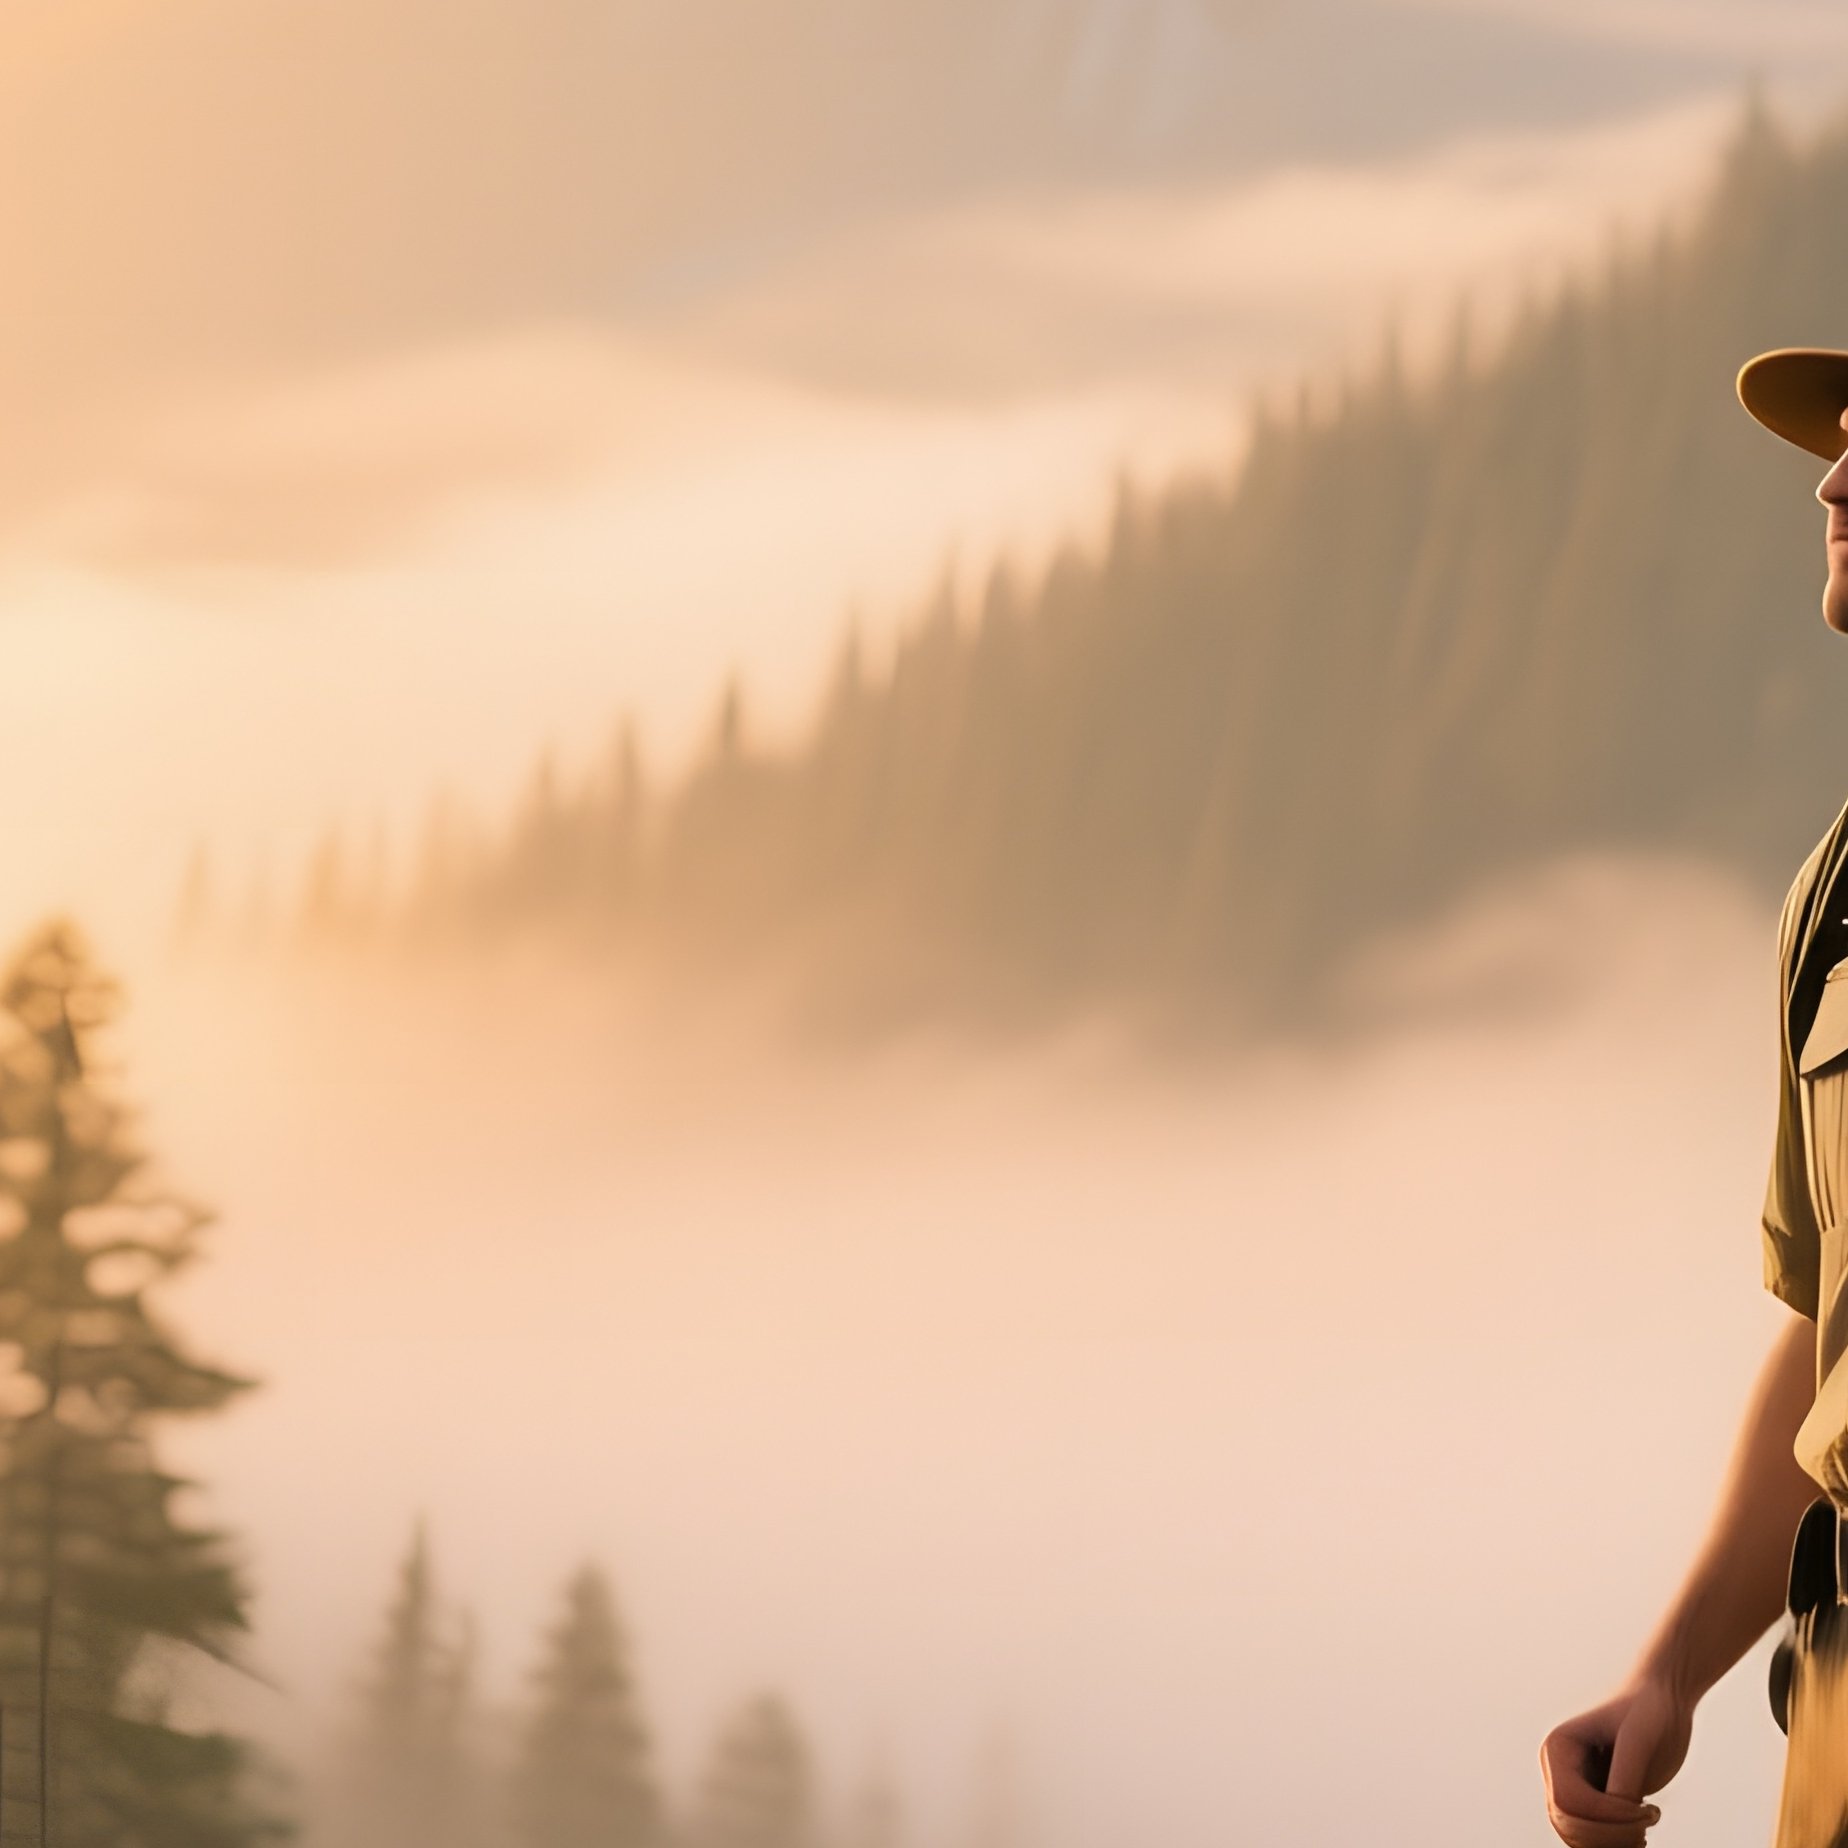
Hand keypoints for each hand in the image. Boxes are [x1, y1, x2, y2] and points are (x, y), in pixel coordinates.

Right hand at [1539, 1673, 1692, 1845]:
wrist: (1662, 1703)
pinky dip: (1615, 1844)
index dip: (1608, 1815)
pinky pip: (1591, 1839)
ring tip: (1646, 1827)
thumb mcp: (1640, 1738)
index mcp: (1558, 1748)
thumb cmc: (1650, 1711)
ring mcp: (1572, 1788)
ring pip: (1576, 1838)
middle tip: (1651, 1819)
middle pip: (1569, 1823)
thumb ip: (1625, 1775)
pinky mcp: (1591, 1803)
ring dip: (1613, 1843)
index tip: (1648, 1808)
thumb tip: (1617, 1811)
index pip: (1569, 1800)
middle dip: (1612, 1834)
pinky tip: (1641, 1830)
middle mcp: (1557, 1770)